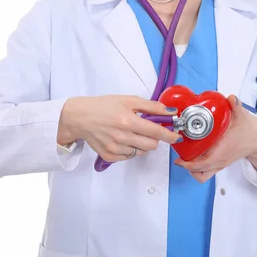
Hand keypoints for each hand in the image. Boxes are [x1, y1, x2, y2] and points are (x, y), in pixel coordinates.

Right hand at [58, 95, 180, 162]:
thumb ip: (151, 106)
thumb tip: (170, 111)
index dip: (170, 136)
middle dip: (155, 139)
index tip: (176, 137)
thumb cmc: (103, 106)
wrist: (80, 117)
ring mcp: (115, 148)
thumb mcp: (128, 100)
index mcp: (128, 120)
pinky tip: (124, 140)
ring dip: (143, 144)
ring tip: (133, 133)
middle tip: (149, 130)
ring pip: (141, 152)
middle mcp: (122, 137)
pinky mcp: (109, 156)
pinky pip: (129, 157)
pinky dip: (131, 150)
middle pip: (152, 146)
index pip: (156, 132)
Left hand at [174, 94, 256, 182]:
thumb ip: (236, 106)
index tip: (179, 158)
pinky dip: (197, 167)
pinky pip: (206, 171)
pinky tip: (193, 155)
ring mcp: (220, 163)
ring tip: (184, 157)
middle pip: (199, 172)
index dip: (188, 163)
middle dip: (186, 165)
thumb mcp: (242, 116)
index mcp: (222, 151)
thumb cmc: (249, 129)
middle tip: (178, 154)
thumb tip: (231, 98)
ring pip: (202, 174)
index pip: (203, 164)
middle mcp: (220, 160)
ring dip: (192, 169)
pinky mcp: (220, 163)